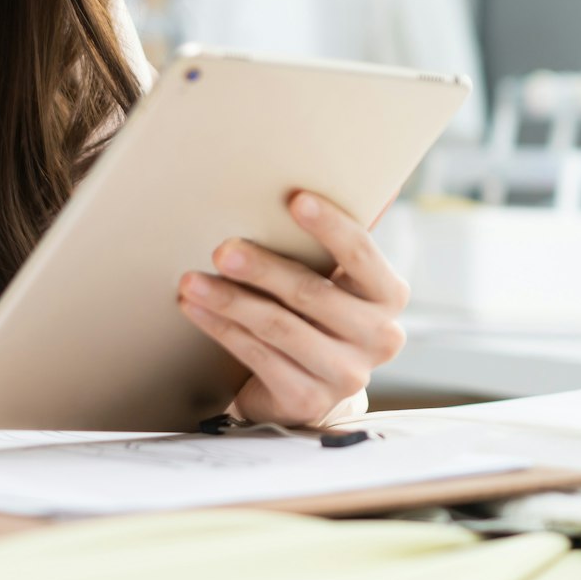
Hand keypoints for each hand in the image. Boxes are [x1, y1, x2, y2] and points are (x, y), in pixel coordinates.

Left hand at [176, 190, 409, 425]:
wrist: (307, 385)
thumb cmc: (317, 313)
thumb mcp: (334, 279)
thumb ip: (334, 241)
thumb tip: (329, 180)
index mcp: (389, 296)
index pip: (361, 255)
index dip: (330, 226)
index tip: (295, 199)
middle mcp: (379, 338)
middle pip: (312, 293)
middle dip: (262, 269)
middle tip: (222, 249)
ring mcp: (346, 374)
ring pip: (279, 327)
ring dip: (229, 300)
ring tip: (191, 280)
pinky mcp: (309, 400)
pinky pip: (258, 357)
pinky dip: (222, 329)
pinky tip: (197, 310)